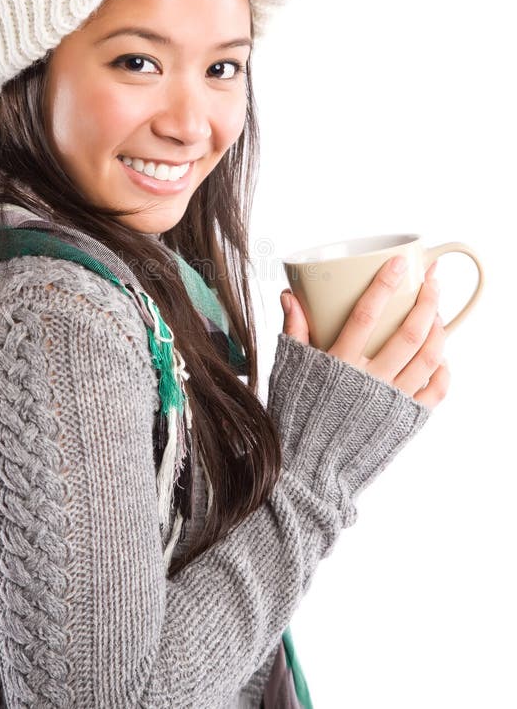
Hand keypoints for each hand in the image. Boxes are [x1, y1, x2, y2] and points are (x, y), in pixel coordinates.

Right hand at [280, 256, 449, 408]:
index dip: (384, 285)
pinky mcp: (407, 419)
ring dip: (439, 329)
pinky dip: (443, 369)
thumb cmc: (297, 418)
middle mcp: (371, 381)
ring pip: (429, 357)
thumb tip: (289, 296)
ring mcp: (393, 401)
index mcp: (340, 365)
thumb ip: (294, 331)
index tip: (397, 264)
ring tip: (438, 312)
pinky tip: (440, 355)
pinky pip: (436, 390)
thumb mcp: (290, 371)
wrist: (311, 470)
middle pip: (409, 332)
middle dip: (427, 300)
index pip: (366, 314)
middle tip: (432, 281)